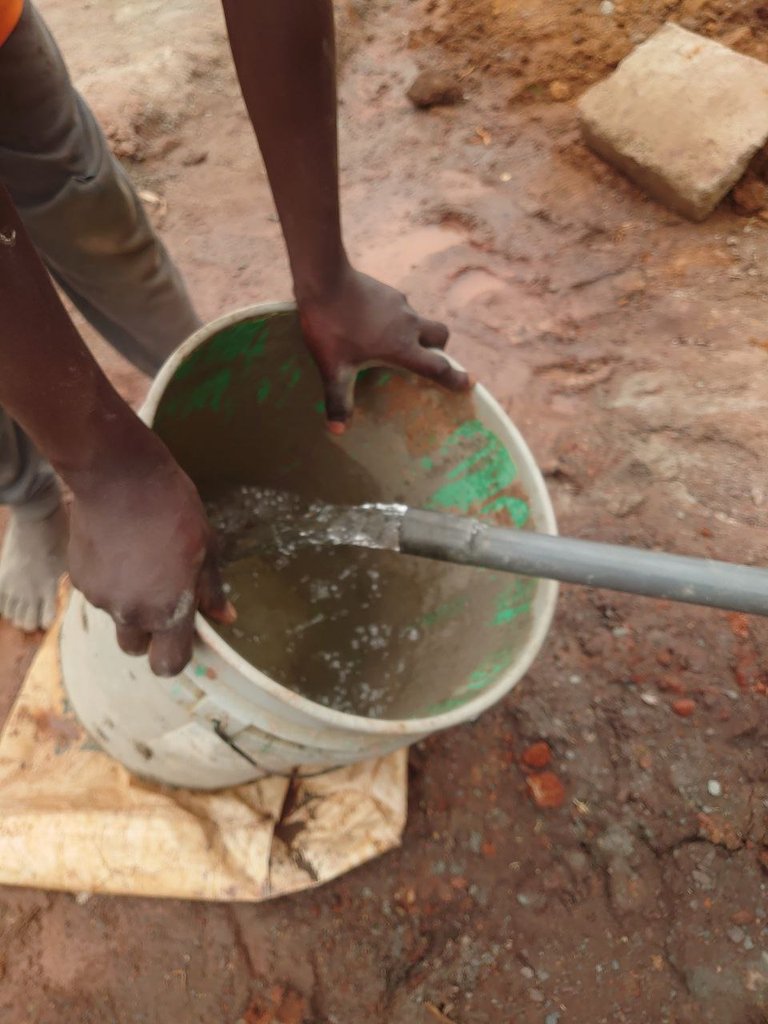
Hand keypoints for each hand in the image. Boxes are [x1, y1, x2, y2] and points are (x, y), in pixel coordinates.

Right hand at [67, 443, 234, 676]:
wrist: (119, 477)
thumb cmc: (172, 508)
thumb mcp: (207, 547)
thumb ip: (211, 589)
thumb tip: (225, 617)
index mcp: (169, 610)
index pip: (168, 664)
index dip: (174, 655)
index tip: (181, 636)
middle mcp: (132, 613)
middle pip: (137, 647)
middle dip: (148, 633)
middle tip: (159, 596)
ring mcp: (102, 598)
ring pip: (116, 617)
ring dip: (128, 602)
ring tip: (139, 559)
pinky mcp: (79, 579)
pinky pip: (98, 593)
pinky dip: (108, 580)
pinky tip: (118, 548)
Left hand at [297, 266, 471, 431]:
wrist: (325, 280)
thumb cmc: (332, 328)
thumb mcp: (334, 369)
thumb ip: (339, 398)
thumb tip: (337, 430)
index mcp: (402, 348)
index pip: (437, 367)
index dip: (455, 378)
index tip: (470, 383)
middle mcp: (408, 325)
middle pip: (440, 335)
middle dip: (439, 348)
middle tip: (425, 357)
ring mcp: (400, 304)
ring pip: (419, 319)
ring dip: (413, 332)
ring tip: (388, 341)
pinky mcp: (387, 291)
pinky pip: (400, 308)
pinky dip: (395, 318)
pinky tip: (372, 322)